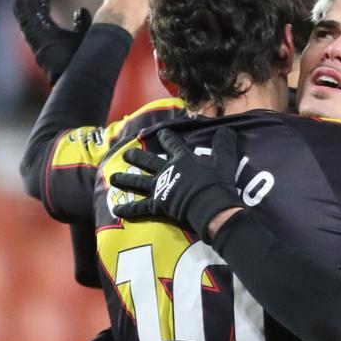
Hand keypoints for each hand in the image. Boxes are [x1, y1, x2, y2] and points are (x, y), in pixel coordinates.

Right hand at [11, 0, 90, 84]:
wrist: (83, 76)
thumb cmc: (86, 62)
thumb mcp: (86, 36)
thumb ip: (82, 23)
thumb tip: (80, 10)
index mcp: (49, 33)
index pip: (40, 6)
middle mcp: (39, 33)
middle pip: (30, 4)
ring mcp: (34, 35)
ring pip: (24, 6)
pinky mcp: (33, 36)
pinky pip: (23, 12)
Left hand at [111, 127, 243, 241]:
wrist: (210, 205)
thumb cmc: (217, 182)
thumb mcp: (225, 160)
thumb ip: (224, 145)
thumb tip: (227, 130)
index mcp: (182, 159)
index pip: (171, 143)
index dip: (166, 138)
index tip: (162, 134)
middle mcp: (166, 170)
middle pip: (147, 161)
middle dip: (136, 156)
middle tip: (126, 153)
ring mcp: (159, 187)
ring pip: (138, 181)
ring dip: (125, 179)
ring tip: (113, 177)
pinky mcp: (157, 204)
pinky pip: (139, 207)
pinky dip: (128, 209)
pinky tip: (116, 209)